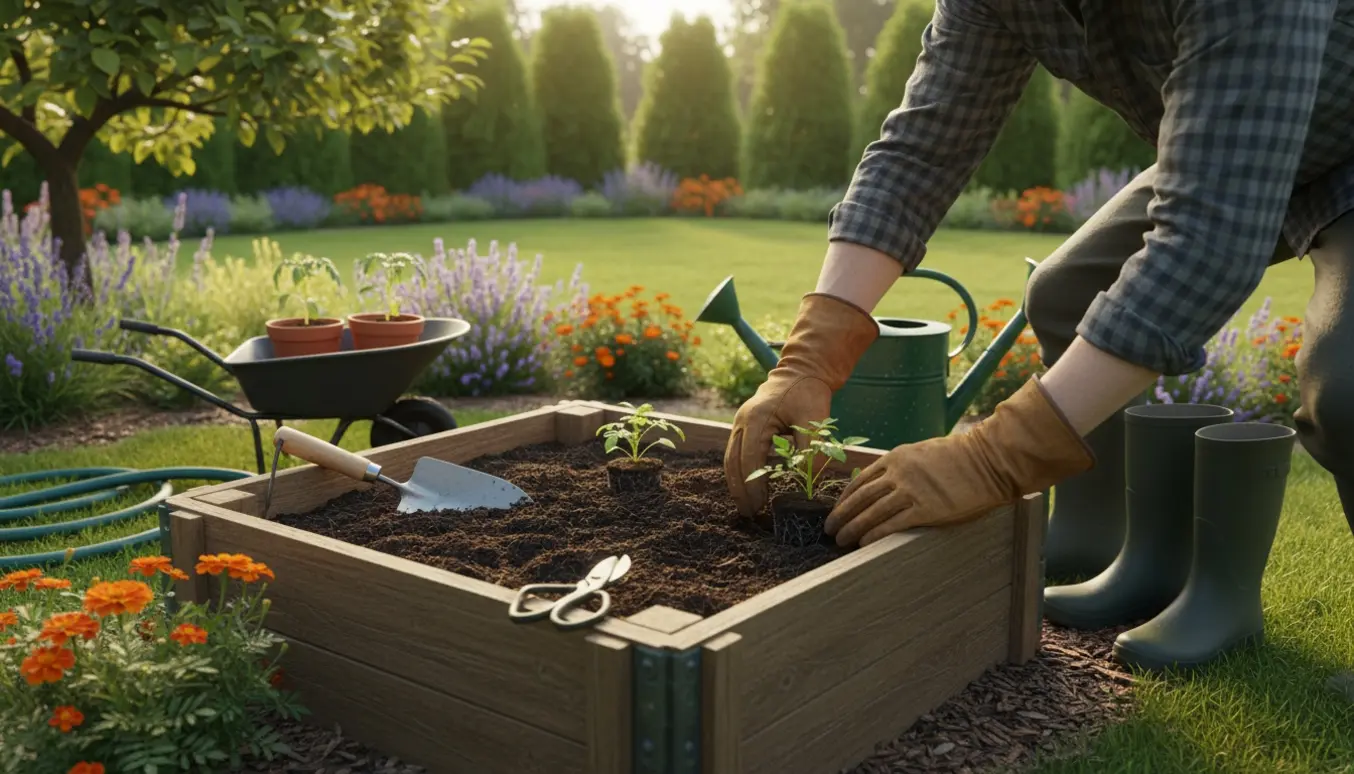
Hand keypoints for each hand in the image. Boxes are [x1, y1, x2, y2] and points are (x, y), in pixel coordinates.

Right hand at [725, 293, 878, 521]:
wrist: (801, 371)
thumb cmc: (808, 394)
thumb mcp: (814, 420)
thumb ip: (811, 449)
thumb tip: (808, 481)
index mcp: (757, 419)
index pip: (750, 459)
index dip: (753, 485)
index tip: (760, 506)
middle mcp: (742, 421)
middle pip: (733, 462)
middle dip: (739, 490)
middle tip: (749, 515)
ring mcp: (740, 423)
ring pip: (730, 459)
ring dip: (736, 483)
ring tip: (746, 507)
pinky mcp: (744, 426)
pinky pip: (735, 453)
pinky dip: (739, 472)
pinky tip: (749, 487)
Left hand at [824, 376, 1094, 545]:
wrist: (987, 460)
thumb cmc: (959, 457)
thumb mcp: (921, 453)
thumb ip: (901, 466)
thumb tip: (886, 482)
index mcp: (894, 458)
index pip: (860, 481)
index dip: (845, 499)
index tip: (837, 510)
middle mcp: (897, 474)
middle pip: (860, 498)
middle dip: (842, 515)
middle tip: (830, 530)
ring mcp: (910, 491)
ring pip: (871, 513)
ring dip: (853, 528)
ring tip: (841, 541)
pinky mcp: (925, 509)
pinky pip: (892, 524)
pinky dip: (874, 535)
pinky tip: (864, 544)